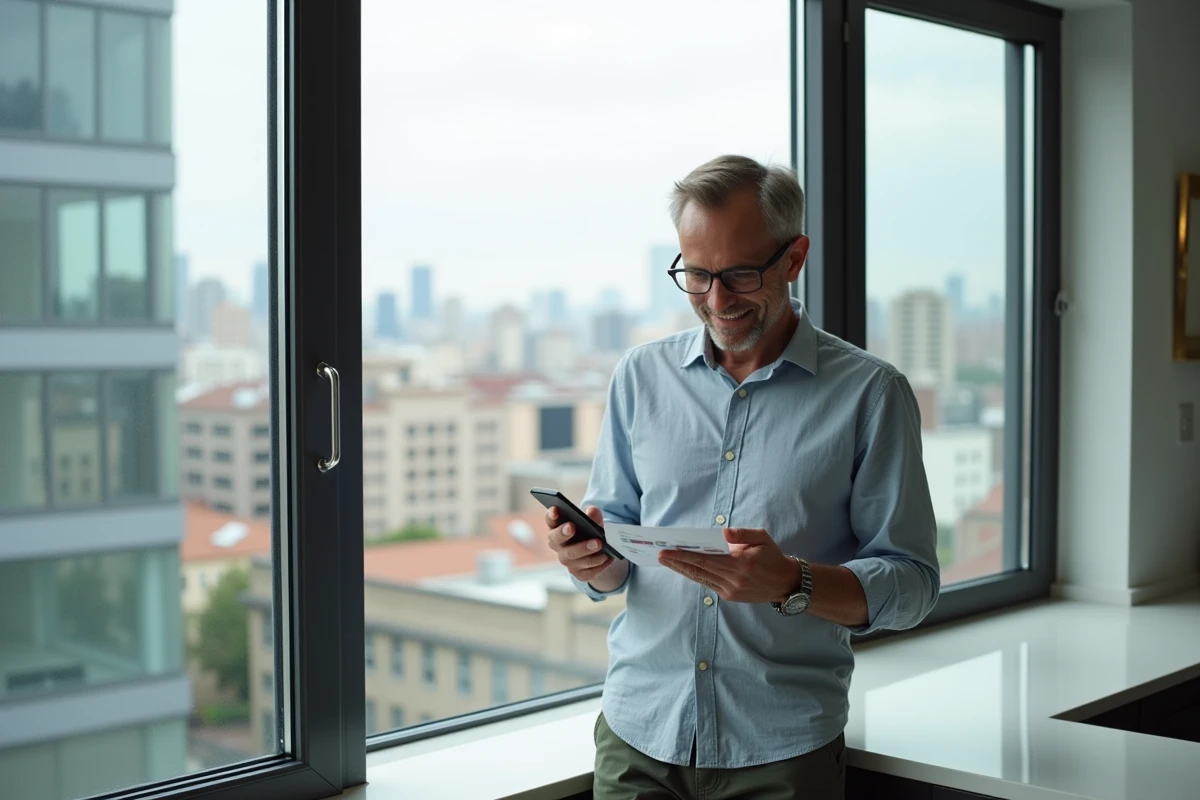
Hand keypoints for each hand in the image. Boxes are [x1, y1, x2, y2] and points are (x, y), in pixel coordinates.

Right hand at [545, 505, 619, 584]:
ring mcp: (567, 561)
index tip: (555, 508)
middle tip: (573, 527)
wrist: (598, 554)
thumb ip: (592, 516)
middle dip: (563, 533)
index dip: (551, 515)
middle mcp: (558, 545)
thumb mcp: (593, 522)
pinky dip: (598, 565)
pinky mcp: (579, 573)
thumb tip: (592, 511)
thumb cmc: (591, 533)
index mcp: (558, 528)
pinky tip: (608, 558)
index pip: (551, 520)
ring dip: (585, 550)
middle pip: (556, 540)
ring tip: (599, 544)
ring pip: (572, 557)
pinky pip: (586, 571)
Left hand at [658, 527, 801, 603]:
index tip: (668, 551)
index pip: (706, 559)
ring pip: (700, 579)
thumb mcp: (762, 538)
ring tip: (667, 561)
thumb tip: (723, 533)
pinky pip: (708, 584)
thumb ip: (742, 533)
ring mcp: (730, 591)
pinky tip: (684, 567)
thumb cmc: (773, 557)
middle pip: (699, 571)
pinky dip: (694, 574)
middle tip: (660, 555)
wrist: (785, 583)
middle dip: (677, 563)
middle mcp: (733, 580)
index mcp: (740, 565)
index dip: (684, 556)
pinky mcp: (730, 596)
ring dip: (682, 570)